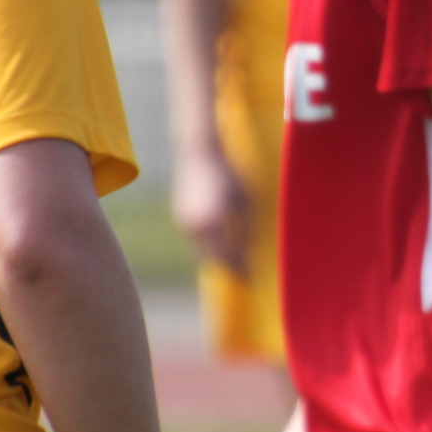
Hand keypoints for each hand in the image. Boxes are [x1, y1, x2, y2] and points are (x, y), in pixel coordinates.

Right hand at [171, 146, 252, 274]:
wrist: (199, 154)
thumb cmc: (229, 175)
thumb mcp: (245, 201)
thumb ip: (245, 228)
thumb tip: (247, 249)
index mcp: (215, 222)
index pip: (229, 255)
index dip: (242, 268)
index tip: (252, 277)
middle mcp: (197, 226)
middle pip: (214, 257)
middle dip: (229, 266)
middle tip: (244, 273)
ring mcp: (185, 223)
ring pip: (202, 250)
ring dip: (217, 256)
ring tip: (234, 261)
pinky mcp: (179, 218)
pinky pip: (195, 240)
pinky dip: (207, 245)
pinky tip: (220, 244)